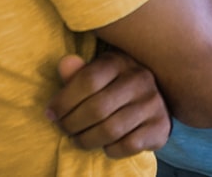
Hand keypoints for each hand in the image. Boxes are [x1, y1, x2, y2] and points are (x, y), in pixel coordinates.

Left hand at [47, 48, 170, 158]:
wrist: (153, 102)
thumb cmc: (114, 87)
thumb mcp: (95, 75)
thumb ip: (77, 73)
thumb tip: (65, 64)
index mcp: (120, 61)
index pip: (87, 81)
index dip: (63, 101)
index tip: (51, 114)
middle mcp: (140, 78)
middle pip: (96, 108)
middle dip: (72, 124)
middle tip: (64, 129)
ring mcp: (153, 102)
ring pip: (110, 130)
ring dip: (87, 140)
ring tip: (78, 139)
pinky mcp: (160, 126)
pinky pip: (128, 145)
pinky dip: (110, 149)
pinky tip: (105, 145)